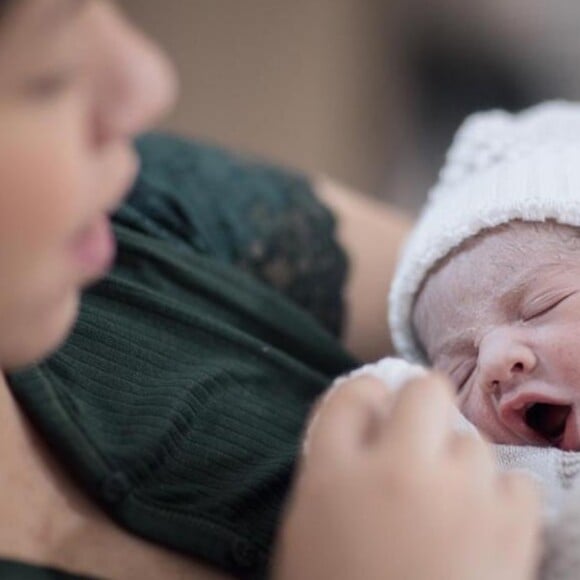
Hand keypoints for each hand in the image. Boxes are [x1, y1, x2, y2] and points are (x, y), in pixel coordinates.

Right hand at [273, 374, 540, 579]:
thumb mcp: (309, 528)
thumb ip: (332, 468)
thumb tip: (368, 424)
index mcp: (334, 474)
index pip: (353, 395)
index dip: (367, 395)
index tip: (376, 407)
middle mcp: (397, 471)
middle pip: (424, 390)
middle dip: (421, 405)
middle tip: (417, 435)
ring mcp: (457, 497)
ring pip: (473, 440)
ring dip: (458, 462)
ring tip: (447, 499)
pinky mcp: (507, 533)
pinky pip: (514, 484)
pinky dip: (499, 499)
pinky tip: (481, 523)